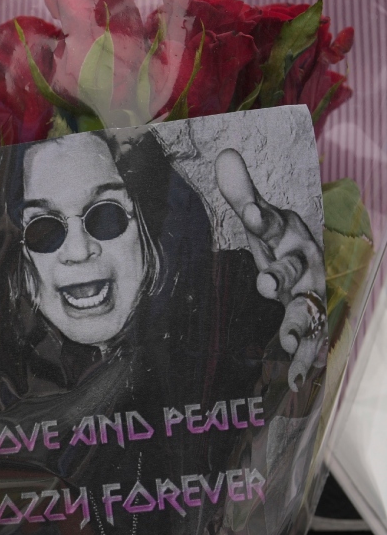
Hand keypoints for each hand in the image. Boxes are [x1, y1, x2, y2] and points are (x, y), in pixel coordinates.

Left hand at [216, 149, 326, 390]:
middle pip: (292, 269)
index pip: (273, 223)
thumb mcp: (262, 218)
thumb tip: (225, 154)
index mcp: (290, 234)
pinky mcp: (307, 322)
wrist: (306, 262)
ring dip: (295, 324)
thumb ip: (243, 194)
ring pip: (304, 308)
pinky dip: (304, 361)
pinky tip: (297, 380)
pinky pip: (309, 342)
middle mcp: (303, 264)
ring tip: (285, 340)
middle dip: (280, 275)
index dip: (263, 218)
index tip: (252, 213)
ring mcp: (307, 295)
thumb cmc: (279, 240)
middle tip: (265, 282)